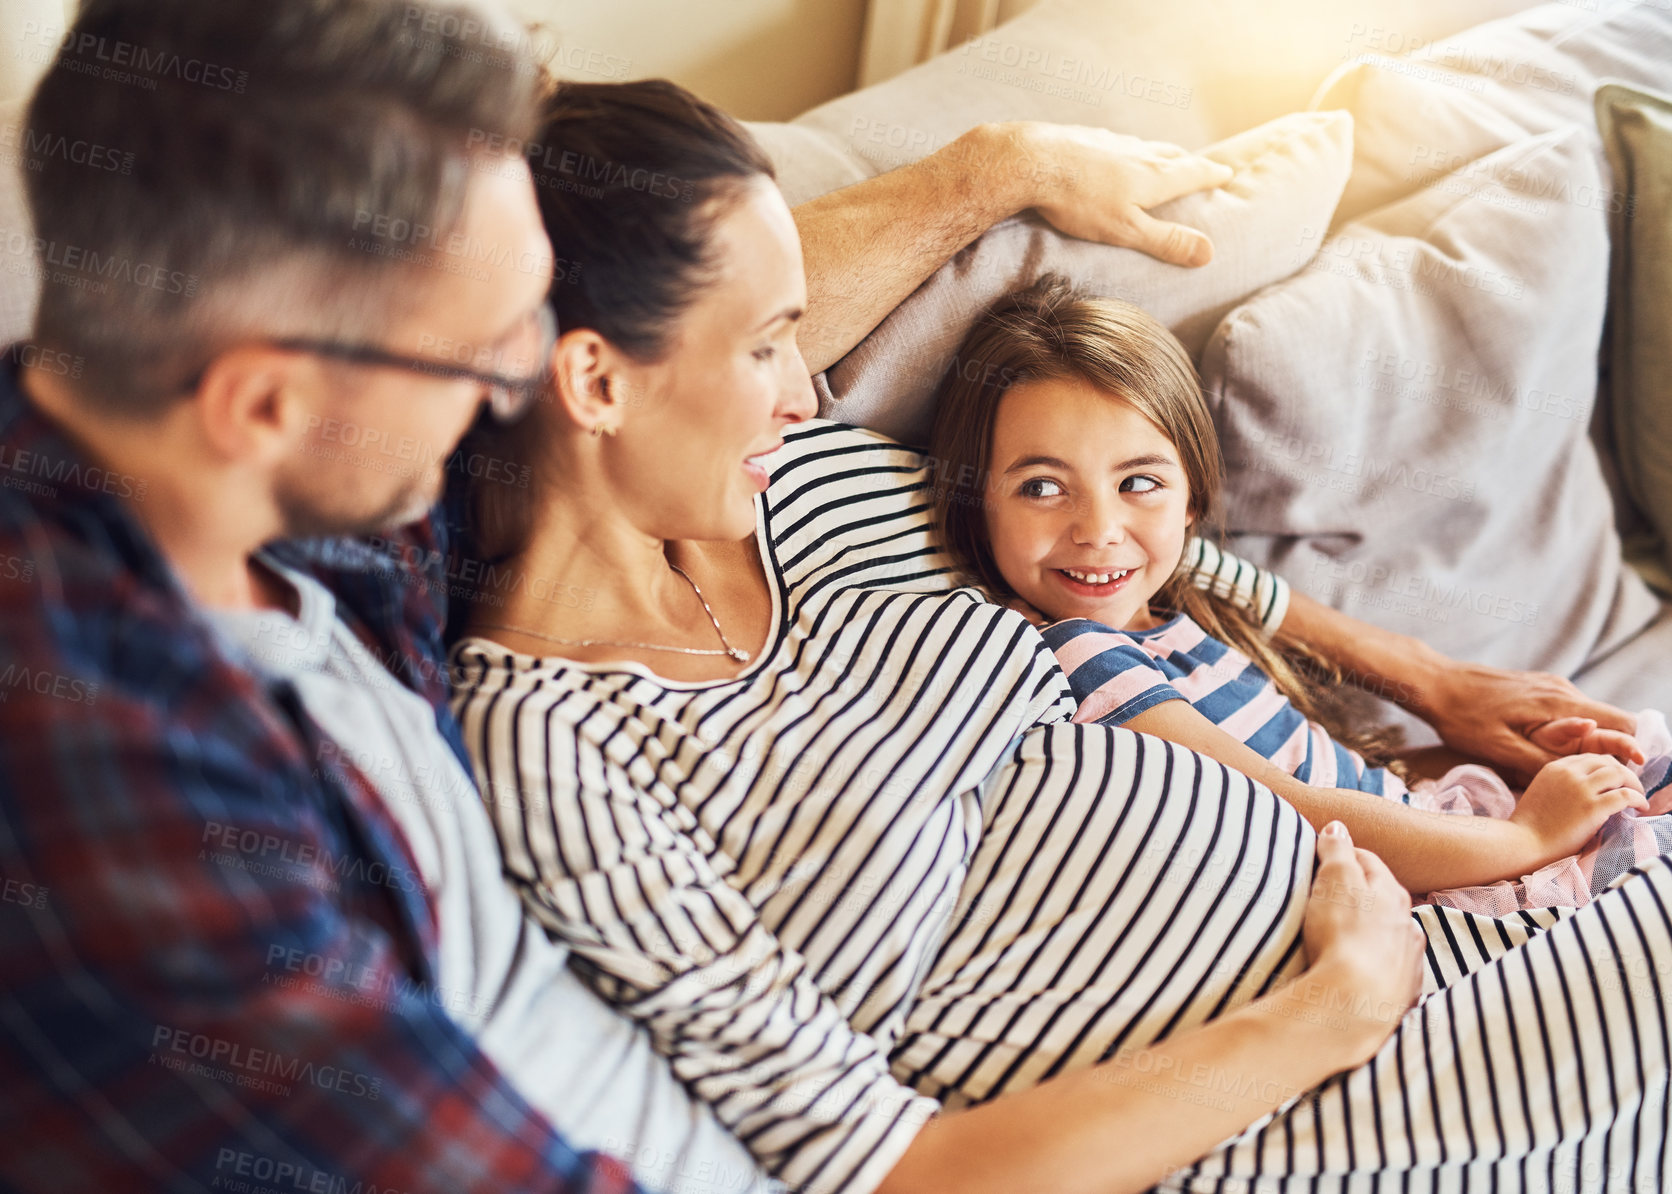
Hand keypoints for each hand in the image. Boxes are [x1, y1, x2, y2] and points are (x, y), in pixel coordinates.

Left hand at [998, 122, 1233, 266]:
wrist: (1031, 161)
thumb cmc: (1079, 200)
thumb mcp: (1127, 229)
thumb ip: (1166, 241)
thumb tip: (1208, 253)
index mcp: (1154, 175)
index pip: (1193, 172)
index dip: (1211, 174)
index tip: (1227, 172)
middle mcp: (1138, 152)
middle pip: (1171, 155)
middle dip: (1188, 162)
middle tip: (1198, 166)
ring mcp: (1110, 142)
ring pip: (1143, 146)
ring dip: (1157, 153)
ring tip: (1161, 160)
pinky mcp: (1084, 138)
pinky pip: (1114, 144)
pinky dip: (1124, 150)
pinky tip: (1112, 156)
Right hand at [1298, 822, 1423, 1066]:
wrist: (1355, 1001)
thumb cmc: (1343, 933)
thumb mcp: (1334, 879)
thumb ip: (1336, 851)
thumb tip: (1338, 827)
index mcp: (1392, 893)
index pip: (1368, 863)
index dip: (1344, 855)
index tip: (1325, 857)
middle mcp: (1408, 925)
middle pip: (1382, 900)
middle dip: (1360, 895)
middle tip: (1331, 896)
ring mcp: (1408, 961)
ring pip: (1390, 937)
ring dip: (1372, 932)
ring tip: (1345, 937)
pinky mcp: (1401, 994)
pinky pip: (1389, 971)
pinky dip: (1376, 965)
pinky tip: (1359, 971)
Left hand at [1410, 658, 1638, 786]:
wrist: (1435, 684)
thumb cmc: (1463, 718)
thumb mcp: (1501, 748)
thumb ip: (1545, 758)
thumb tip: (1585, 771)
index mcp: (1561, 703)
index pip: (1623, 721)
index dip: (1632, 748)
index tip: (1627, 773)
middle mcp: (1563, 690)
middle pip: (1611, 720)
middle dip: (1612, 750)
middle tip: (1599, 779)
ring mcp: (1550, 686)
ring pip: (1589, 717)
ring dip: (1588, 742)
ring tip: (1574, 770)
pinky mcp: (1537, 688)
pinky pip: (1567, 712)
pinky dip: (1569, 732)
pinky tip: (1549, 750)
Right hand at [1508, 753, 1647, 864]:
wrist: (1522, 843)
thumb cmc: (1529, 826)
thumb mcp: (1541, 792)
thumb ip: (1561, 784)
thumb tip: (1586, 789)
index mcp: (1554, 767)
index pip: (1590, 758)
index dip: (1606, 768)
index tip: (1614, 782)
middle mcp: (1568, 773)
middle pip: (1607, 762)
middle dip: (1623, 773)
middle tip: (1631, 788)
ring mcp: (1581, 789)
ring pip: (1619, 773)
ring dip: (1634, 784)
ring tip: (1639, 797)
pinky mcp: (1592, 808)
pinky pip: (1625, 796)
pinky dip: (1638, 799)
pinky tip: (1641, 807)